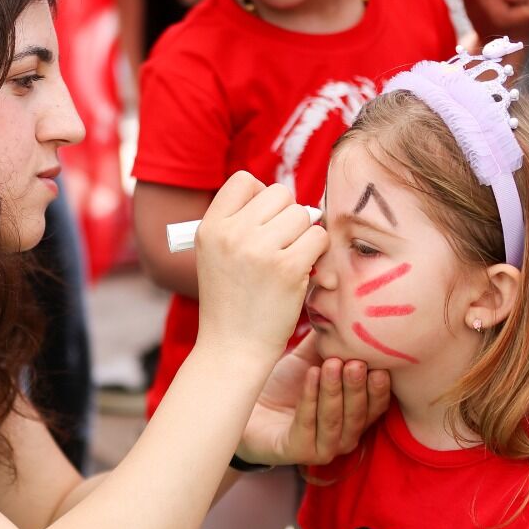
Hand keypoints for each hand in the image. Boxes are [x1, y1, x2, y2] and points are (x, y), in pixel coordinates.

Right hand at [194, 172, 328, 367]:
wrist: (232, 348)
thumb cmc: (231, 301)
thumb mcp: (217, 255)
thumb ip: (241, 222)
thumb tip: (292, 201)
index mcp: (210, 227)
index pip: (244, 180)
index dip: (260, 197)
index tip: (263, 223)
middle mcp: (232, 234)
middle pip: (280, 194)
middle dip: (287, 217)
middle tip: (280, 246)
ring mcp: (260, 250)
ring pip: (303, 215)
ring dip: (304, 236)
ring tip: (289, 261)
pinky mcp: (288, 269)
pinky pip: (318, 238)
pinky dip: (318, 253)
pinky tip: (304, 271)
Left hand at [239, 332, 389, 466]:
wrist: (244, 406)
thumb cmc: (283, 384)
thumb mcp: (310, 359)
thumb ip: (331, 342)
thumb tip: (348, 308)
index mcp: (355, 415)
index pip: (376, 404)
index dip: (380, 385)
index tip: (381, 359)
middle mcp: (344, 436)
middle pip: (359, 414)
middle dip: (357, 386)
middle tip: (355, 361)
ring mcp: (322, 448)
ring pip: (334, 421)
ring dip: (334, 391)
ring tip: (332, 365)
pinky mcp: (296, 452)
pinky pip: (306, 425)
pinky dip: (309, 400)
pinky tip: (309, 375)